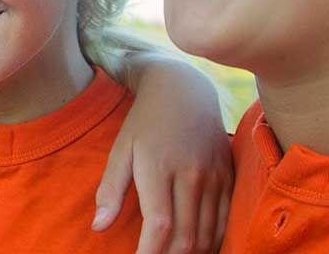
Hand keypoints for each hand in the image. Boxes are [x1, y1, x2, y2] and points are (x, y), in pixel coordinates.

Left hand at [96, 54, 234, 253]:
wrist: (184, 90)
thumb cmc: (145, 122)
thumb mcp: (121, 150)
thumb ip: (110, 190)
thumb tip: (99, 227)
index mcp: (158, 167)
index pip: (159, 224)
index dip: (150, 253)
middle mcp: (190, 174)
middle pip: (186, 235)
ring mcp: (214, 176)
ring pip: (208, 233)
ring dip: (191, 253)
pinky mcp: (229, 176)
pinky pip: (224, 220)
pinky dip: (212, 240)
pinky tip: (196, 246)